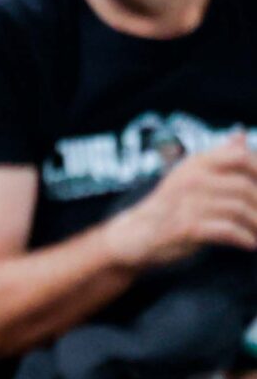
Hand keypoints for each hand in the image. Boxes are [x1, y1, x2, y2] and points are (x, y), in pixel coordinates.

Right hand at [103, 133, 256, 270]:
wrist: (134, 235)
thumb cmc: (170, 206)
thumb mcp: (191, 175)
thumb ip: (219, 156)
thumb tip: (241, 133)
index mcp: (196, 164)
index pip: (240, 157)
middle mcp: (191, 179)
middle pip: (244, 187)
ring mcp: (187, 203)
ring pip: (239, 210)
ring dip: (256, 225)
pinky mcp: (185, 227)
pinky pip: (227, 231)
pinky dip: (245, 239)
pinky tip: (251, 244)